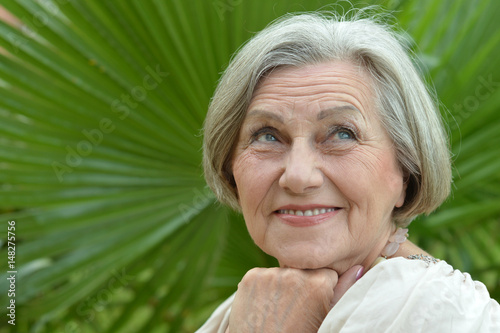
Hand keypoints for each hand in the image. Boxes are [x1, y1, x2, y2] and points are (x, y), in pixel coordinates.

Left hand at [227, 265, 361, 331]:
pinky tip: (264, 306)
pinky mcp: (250, 277)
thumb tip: (359, 268)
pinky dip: (263, 287)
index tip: (313, 305)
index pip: (326, 272)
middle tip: (295, 310)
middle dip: (302, 284)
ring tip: (279, 310)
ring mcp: (269, 275)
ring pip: (282, 272)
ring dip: (282, 285)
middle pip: (303, 270)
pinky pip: (262, 275)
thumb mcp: (326, 319)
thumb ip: (344, 291)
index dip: (321, 289)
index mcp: (318, 282)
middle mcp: (294, 273)